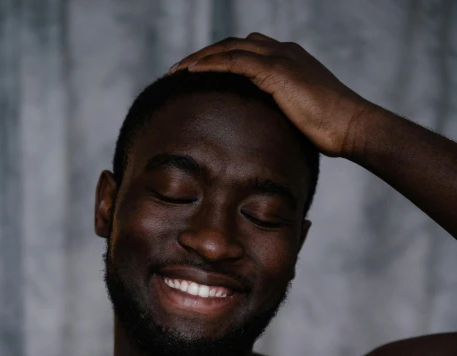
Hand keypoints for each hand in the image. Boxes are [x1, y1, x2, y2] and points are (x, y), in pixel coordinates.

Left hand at [170, 34, 370, 157]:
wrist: (352, 126)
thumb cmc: (332, 131)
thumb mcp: (301, 120)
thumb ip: (282, 117)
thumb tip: (266, 137)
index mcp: (289, 61)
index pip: (247, 52)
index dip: (220, 60)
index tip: (199, 76)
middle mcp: (283, 52)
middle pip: (233, 44)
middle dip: (204, 55)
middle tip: (180, 71)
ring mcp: (281, 58)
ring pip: (229, 48)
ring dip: (200, 57)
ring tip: (178, 71)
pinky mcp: (277, 70)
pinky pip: (235, 60)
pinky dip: (211, 64)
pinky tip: (192, 72)